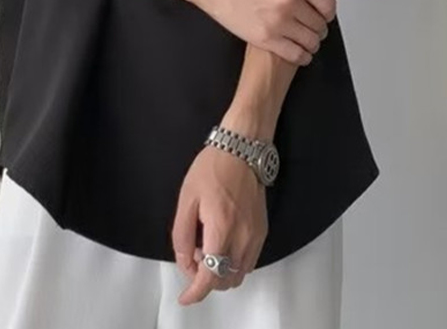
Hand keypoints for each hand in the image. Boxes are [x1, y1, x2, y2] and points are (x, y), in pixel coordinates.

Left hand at [171, 144, 267, 305]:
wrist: (242, 149)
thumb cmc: (211, 169)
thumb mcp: (187, 199)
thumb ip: (183, 235)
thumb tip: (186, 262)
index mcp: (221, 228)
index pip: (211, 277)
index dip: (196, 292)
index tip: (185, 297)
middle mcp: (243, 237)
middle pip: (226, 280)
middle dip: (206, 278)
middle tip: (195, 253)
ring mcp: (256, 235)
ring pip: (240, 274)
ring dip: (222, 272)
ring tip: (209, 245)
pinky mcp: (263, 230)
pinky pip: (249, 261)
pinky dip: (234, 262)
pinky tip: (223, 241)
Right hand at [190, 0, 340, 64]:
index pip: (329, 5)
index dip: (328, 12)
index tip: (322, 15)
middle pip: (321, 24)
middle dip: (319, 28)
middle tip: (311, 28)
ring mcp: (278, 20)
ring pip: (311, 41)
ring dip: (312, 43)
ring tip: (306, 40)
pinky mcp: (266, 38)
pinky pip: (296, 55)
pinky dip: (303, 57)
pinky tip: (300, 53)